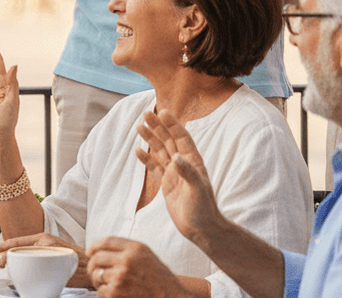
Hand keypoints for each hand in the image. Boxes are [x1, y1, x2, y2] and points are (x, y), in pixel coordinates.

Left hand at [0, 233, 88, 287]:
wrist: (92, 264)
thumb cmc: (71, 261)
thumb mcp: (51, 253)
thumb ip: (36, 254)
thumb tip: (17, 264)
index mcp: (42, 238)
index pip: (16, 241)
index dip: (0, 247)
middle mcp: (44, 241)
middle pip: (17, 248)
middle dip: (3, 257)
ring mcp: (50, 249)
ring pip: (24, 257)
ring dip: (14, 266)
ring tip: (8, 268)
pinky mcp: (57, 260)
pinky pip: (37, 268)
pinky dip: (30, 274)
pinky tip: (29, 277)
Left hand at [87, 237, 188, 296]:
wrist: (171, 297)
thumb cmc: (159, 278)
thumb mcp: (145, 254)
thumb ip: (125, 248)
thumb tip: (99, 249)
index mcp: (135, 248)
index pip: (106, 241)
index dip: (94, 246)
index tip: (90, 252)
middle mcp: (127, 260)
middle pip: (97, 258)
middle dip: (92, 265)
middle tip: (94, 270)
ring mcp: (121, 277)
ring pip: (97, 275)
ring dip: (98, 280)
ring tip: (105, 283)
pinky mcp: (117, 292)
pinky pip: (101, 291)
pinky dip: (103, 293)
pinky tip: (112, 293)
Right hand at [135, 110, 218, 243]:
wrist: (201, 230)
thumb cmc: (204, 210)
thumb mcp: (197, 190)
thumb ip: (187, 172)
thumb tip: (176, 156)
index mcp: (193, 161)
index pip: (182, 138)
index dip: (173, 124)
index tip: (162, 111)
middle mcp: (183, 164)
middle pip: (168, 140)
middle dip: (157, 126)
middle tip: (146, 112)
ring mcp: (174, 173)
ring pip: (159, 151)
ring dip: (150, 138)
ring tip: (139, 126)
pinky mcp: (166, 184)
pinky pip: (154, 168)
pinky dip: (146, 159)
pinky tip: (138, 151)